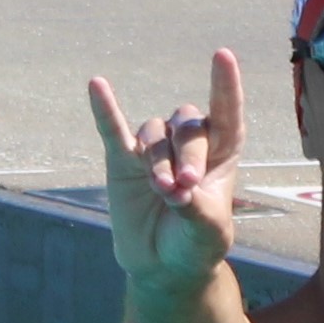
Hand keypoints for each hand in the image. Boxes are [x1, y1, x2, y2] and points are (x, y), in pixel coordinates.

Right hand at [87, 49, 244, 291]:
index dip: (226, 86)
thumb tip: (176, 188)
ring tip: (162, 191)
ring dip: (158, 160)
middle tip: (182, 190)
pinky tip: (97, 86)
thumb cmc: (196, 245)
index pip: (226, 113)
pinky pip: (112, 130)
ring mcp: (153, 150)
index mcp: (222, 153)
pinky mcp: (122, 161)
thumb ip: (197, 208)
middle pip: (187, 127)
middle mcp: (188, 144)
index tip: (222, 56)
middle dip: (186, 155)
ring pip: (154, 134)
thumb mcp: (208, 232)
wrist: (163, 267)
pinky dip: (105, 109)